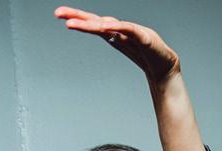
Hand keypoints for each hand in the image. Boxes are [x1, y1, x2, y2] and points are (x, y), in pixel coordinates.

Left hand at [55, 7, 179, 84]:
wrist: (164, 65)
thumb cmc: (145, 53)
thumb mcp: (123, 44)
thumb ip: (111, 36)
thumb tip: (100, 29)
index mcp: (112, 32)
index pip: (91, 22)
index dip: (76, 17)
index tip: (58, 14)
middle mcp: (119, 29)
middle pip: (94, 21)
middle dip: (76, 16)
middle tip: (57, 13)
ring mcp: (131, 33)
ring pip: (107, 25)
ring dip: (89, 24)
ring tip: (72, 23)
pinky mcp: (143, 38)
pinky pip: (127, 30)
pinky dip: (115, 27)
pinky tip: (103, 26)